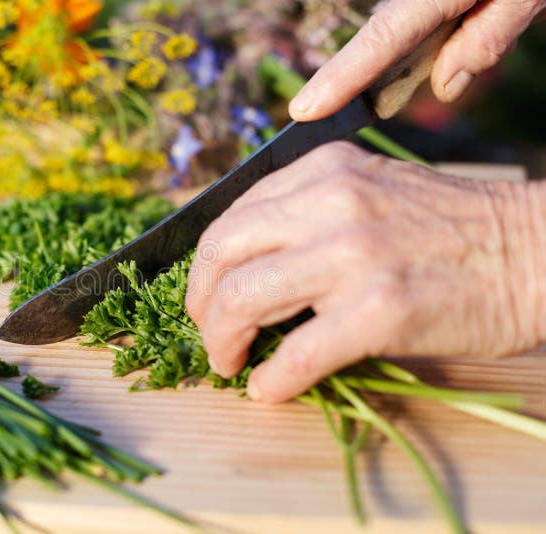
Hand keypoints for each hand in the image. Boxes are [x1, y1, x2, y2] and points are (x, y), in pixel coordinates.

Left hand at [185, 142, 545, 402]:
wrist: (535, 252)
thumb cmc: (452, 229)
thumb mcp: (371, 192)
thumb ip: (307, 215)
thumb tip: (244, 269)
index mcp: (323, 171)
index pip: (230, 216)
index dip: (204, 267)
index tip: (207, 296)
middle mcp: (331, 202)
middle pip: (220, 252)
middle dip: (199, 303)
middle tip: (209, 335)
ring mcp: (354, 253)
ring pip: (241, 299)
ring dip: (221, 342)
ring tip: (231, 363)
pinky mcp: (380, 309)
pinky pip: (296, 354)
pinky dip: (271, 380)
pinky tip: (270, 389)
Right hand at [289, 0, 545, 120]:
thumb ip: (490, 36)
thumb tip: (446, 84)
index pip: (380, 40)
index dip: (339, 79)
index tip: (305, 111)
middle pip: (383, 35)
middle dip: (370, 72)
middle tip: (352, 100)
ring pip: (402, 28)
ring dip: (414, 53)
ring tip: (447, 45)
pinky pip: (419, 17)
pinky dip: (435, 36)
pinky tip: (467, 32)